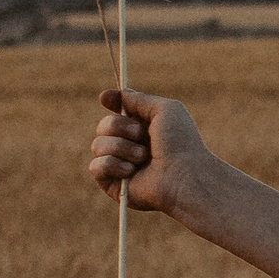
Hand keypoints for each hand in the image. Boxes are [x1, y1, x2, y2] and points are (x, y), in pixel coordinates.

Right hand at [87, 87, 208, 216]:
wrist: (183, 175)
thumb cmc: (180, 142)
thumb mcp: (165, 110)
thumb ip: (141, 99)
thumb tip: (120, 93)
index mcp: (143, 129)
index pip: (118, 113)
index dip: (111, 103)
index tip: (106, 98)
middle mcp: (130, 146)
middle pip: (103, 126)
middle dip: (118, 126)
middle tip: (140, 133)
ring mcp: (119, 165)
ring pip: (97, 145)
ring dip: (121, 147)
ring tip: (143, 156)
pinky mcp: (112, 184)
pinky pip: (95, 166)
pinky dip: (113, 164)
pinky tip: (132, 171)